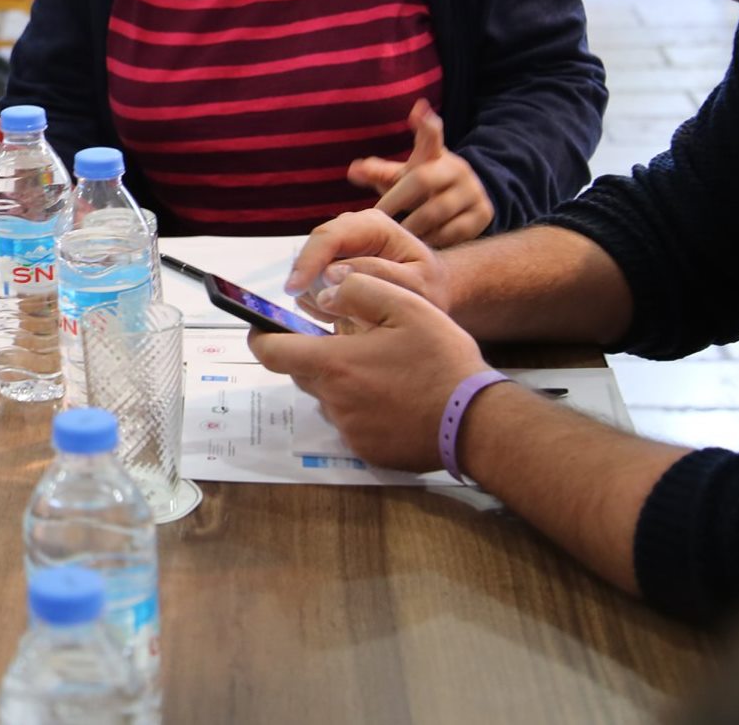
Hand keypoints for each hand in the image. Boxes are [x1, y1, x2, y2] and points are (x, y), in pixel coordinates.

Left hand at [248, 272, 489, 472]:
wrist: (478, 423)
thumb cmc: (443, 361)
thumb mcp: (408, 306)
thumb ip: (359, 290)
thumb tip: (326, 290)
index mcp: (334, 364)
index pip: (271, 351)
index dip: (259, 336)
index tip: (260, 326)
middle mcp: (333, 400)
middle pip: (302, 372)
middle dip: (315, 354)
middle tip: (350, 341)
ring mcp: (349, 429)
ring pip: (328, 397)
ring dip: (342, 381)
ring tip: (383, 369)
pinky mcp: (367, 450)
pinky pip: (351, 422)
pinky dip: (362, 407)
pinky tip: (395, 398)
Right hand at [285, 209, 452, 322]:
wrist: (429, 294)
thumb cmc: (428, 289)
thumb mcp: (417, 286)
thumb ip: (380, 276)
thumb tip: (333, 273)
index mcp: (373, 225)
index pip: (329, 237)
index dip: (308, 262)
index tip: (294, 288)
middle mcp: (351, 227)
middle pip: (312, 252)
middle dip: (312, 284)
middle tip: (327, 316)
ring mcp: (338, 244)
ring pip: (308, 270)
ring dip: (318, 296)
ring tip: (343, 316)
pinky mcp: (328, 262)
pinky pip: (308, 282)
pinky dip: (317, 301)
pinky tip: (339, 313)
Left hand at [346, 99, 493, 247]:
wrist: (463, 208)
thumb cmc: (421, 190)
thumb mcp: (402, 177)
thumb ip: (379, 172)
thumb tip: (353, 169)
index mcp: (435, 155)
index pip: (431, 136)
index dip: (425, 125)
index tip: (419, 110)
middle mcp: (457, 169)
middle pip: (422, 179)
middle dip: (396, 199)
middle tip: (378, 215)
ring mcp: (473, 191)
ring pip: (437, 210)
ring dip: (412, 225)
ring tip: (397, 236)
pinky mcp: (483, 215)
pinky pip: (452, 232)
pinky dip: (432, 240)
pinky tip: (420, 244)